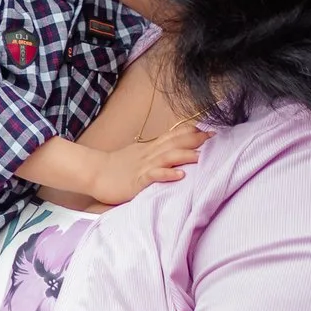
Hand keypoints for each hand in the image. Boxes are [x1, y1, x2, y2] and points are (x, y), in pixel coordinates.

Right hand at [89, 124, 209, 204]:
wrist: (95, 172)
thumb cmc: (116, 167)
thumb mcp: (138, 155)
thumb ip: (155, 152)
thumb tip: (172, 150)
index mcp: (150, 148)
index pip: (173, 135)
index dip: (192, 131)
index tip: (210, 130)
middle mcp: (150, 154)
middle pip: (175, 142)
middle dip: (195, 140)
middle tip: (215, 138)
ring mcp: (143, 166)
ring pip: (167, 156)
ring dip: (185, 155)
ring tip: (202, 156)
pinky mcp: (137, 180)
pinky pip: (154, 175)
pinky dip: (168, 174)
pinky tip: (180, 175)